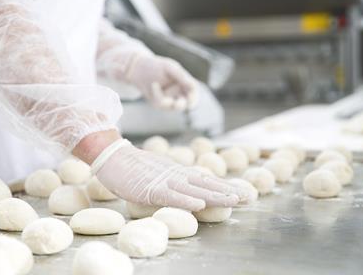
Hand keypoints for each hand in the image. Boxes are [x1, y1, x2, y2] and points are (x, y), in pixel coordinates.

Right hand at [92, 140, 242, 210]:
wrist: (113, 157)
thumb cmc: (134, 168)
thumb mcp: (160, 173)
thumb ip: (175, 181)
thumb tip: (191, 190)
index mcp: (179, 173)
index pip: (206, 181)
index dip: (225, 187)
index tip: (243, 193)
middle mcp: (176, 175)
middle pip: (206, 184)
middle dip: (228, 191)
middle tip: (250, 197)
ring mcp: (164, 181)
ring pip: (194, 189)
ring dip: (214, 195)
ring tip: (234, 200)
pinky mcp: (150, 188)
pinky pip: (170, 195)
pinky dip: (185, 200)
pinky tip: (199, 204)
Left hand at [127, 56, 197, 110]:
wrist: (139, 69)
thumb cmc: (156, 66)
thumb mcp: (169, 67)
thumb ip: (181, 76)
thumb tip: (193, 85)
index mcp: (185, 82)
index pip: (193, 92)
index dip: (193, 97)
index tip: (190, 100)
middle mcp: (179, 92)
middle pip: (185, 104)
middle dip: (181, 105)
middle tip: (177, 104)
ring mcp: (169, 99)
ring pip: (171, 106)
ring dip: (163, 98)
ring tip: (154, 84)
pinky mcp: (159, 104)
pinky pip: (160, 104)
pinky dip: (156, 94)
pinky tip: (153, 86)